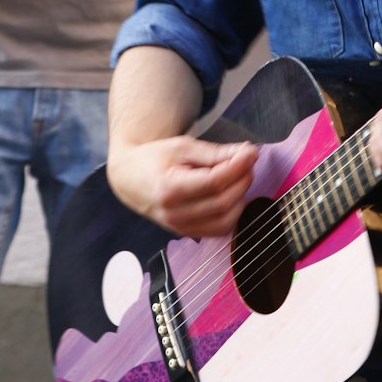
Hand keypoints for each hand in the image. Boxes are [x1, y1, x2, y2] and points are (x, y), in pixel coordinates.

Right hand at [108, 136, 258, 237]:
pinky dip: (233, 213)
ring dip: (241, 197)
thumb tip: (248, 153)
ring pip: (225, 220)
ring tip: (239, 176)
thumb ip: (214, 153)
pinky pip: (220, 229)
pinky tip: (231, 194)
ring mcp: (181, 228)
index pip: (214, 182)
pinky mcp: (188, 234)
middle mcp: (175, 214)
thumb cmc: (154, 159)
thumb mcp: (182, 147)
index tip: (251, 152)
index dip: (238, 167)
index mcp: (170, 189)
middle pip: (222, 202)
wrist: (131, 179)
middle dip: (242, 180)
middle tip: (247, 161)